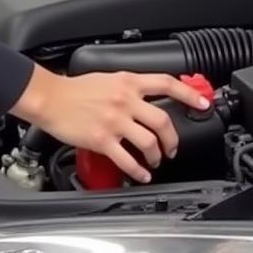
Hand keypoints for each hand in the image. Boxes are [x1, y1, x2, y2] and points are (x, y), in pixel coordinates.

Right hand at [11, 65, 210, 183]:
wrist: (50, 98)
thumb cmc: (74, 89)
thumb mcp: (106, 78)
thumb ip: (127, 87)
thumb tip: (144, 98)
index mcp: (127, 82)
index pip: (167, 84)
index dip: (189, 94)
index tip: (202, 104)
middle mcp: (125, 100)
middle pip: (163, 121)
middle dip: (172, 139)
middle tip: (173, 147)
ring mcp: (114, 121)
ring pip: (149, 142)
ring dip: (157, 155)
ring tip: (155, 160)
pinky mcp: (102, 139)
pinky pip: (128, 159)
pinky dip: (139, 171)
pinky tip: (142, 174)